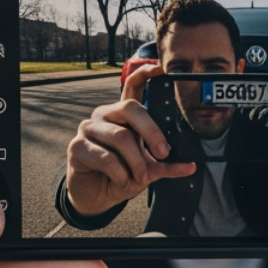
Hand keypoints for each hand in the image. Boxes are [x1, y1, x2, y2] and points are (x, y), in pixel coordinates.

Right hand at [64, 64, 197, 216]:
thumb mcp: (148, 170)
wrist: (97, 198)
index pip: (133, 85)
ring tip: (140, 177)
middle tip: (164, 153)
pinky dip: (120, 173)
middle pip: (130, 108)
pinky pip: (106, 157)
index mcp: (124, 115)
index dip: (146, 73)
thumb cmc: (122, 176)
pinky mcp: (77, 146)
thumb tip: (190, 165)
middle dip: (151, 131)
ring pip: (121, 137)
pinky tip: (121, 180)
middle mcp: (105, 115)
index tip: (162, 69)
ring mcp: (88, 128)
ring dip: (136, 162)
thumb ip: (166, 164)